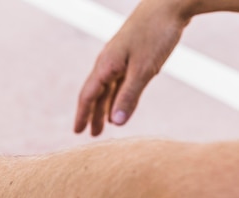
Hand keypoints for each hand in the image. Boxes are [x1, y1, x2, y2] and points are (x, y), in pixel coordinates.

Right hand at [74, 0, 189, 135]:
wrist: (170, 4)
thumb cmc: (156, 34)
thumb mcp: (143, 70)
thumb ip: (129, 96)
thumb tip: (117, 123)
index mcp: (105, 65)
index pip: (88, 96)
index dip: (83, 115)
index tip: (78, 132)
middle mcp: (108, 62)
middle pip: (96, 94)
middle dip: (93, 114)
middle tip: (92, 134)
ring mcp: (119, 58)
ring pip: (109, 88)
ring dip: (107, 106)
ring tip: (107, 125)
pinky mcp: (132, 55)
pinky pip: (120, 80)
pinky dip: (119, 95)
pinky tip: (122, 103)